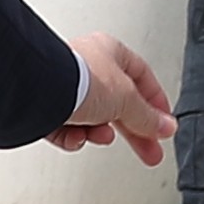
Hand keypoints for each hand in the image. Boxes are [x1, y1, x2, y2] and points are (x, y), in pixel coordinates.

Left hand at [56, 33, 173, 158]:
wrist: (38, 90)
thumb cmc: (79, 78)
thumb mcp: (127, 100)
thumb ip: (148, 117)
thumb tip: (165, 127)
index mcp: (110, 52)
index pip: (142, 78)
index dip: (156, 104)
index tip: (163, 126)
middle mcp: (87, 66)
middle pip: (119, 104)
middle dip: (135, 130)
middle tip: (149, 150)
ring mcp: (65, 87)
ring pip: (92, 118)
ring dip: (99, 132)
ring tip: (100, 136)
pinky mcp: (47, 107)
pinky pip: (68, 128)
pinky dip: (74, 136)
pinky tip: (77, 136)